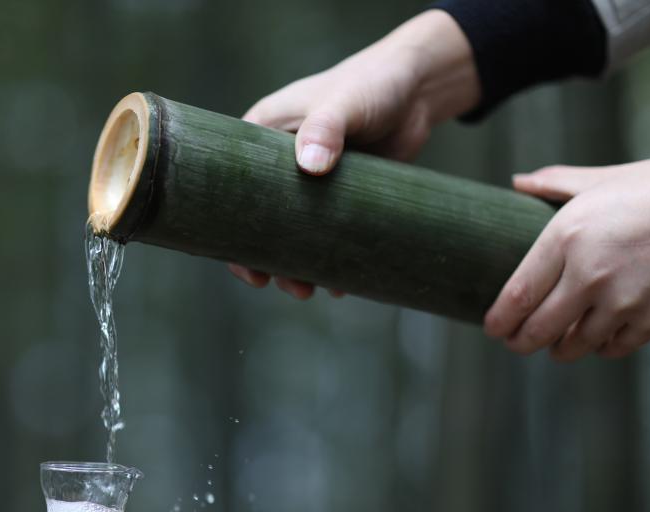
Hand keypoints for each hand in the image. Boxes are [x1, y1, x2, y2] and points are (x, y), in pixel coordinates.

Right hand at [229, 9, 479, 298]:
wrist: (418, 89)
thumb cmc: (370, 84)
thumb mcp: (343, 103)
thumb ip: (326, 129)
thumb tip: (311, 167)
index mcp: (262, 138)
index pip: (231, 190)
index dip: (233, 231)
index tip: (246, 265)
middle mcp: (279, 166)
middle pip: (260, 221)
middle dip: (267, 259)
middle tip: (282, 284)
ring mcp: (310, 186)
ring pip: (294, 235)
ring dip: (298, 266)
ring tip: (310, 290)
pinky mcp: (340, 199)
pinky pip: (328, 236)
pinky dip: (331, 261)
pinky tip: (340, 283)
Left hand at [485, 157, 649, 360]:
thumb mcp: (602, 180)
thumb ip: (555, 184)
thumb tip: (517, 182)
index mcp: (568, 237)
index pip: (517, 296)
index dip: (499, 320)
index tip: (492, 327)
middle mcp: (591, 274)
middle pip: (538, 328)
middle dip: (520, 342)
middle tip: (515, 342)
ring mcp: (625, 301)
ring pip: (574, 345)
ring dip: (559, 348)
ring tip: (554, 344)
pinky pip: (613, 347)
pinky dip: (599, 346)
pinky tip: (594, 338)